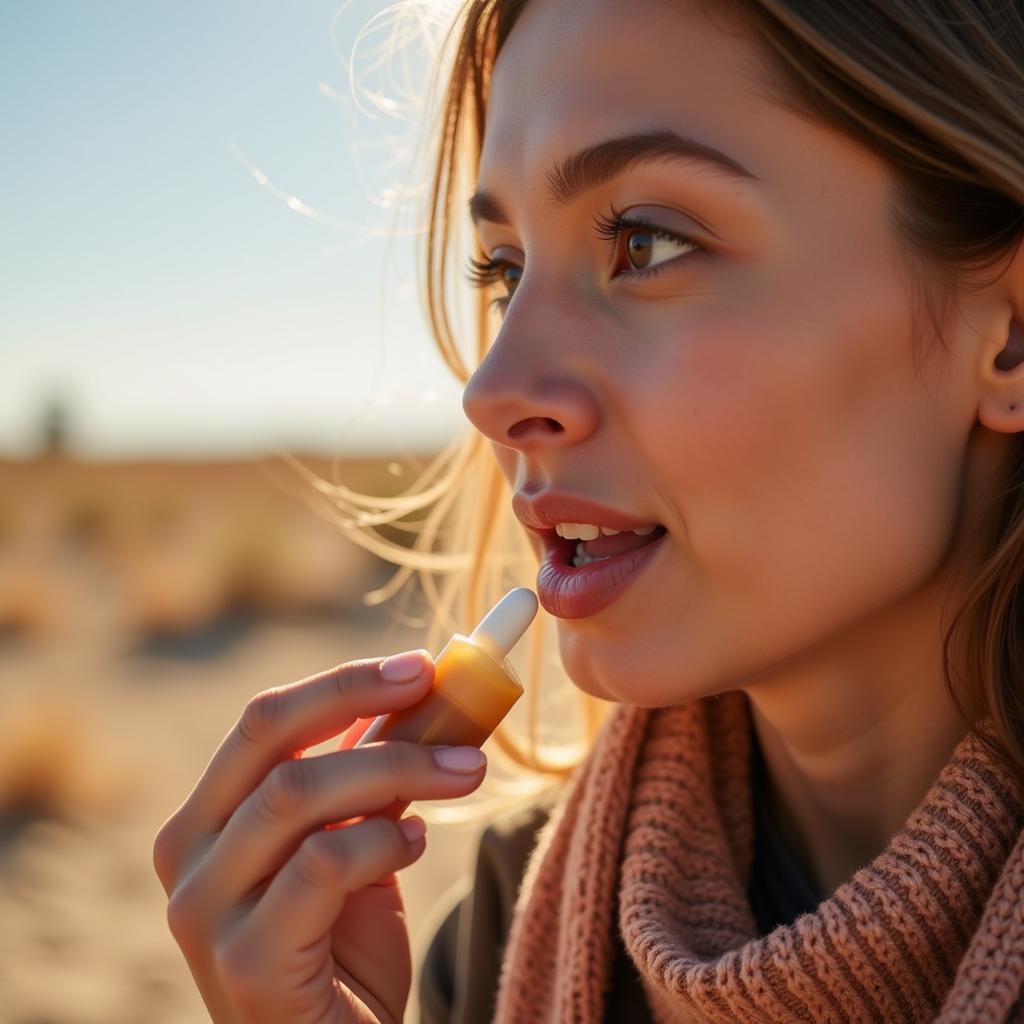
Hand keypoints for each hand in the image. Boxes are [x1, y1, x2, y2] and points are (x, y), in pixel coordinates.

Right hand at [153, 650, 486, 1022]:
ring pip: (298, 794)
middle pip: (267, 738)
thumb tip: (426, 692)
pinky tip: (416, 842)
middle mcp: (188, 857)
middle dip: (360, 699)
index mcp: (207, 817)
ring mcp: (206, 912)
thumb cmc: (343, 942)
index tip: (419, 664)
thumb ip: (364, 777)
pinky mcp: (246, 962)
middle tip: (441, 691)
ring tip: (463, 771)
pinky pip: (322, 865)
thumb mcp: (353, 841)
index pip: (264, 721)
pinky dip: (384, 840)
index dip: (342, 681)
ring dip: (398, 767)